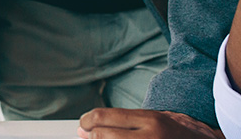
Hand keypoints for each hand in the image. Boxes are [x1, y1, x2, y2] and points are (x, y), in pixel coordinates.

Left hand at [78, 108, 224, 138]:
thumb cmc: (171, 132)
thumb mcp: (149, 119)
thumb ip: (117, 122)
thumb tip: (82, 130)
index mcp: (150, 120)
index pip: (102, 117)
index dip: (86, 122)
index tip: (84, 126)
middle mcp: (150, 137)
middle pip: (102, 136)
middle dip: (92, 137)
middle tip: (92, 137)